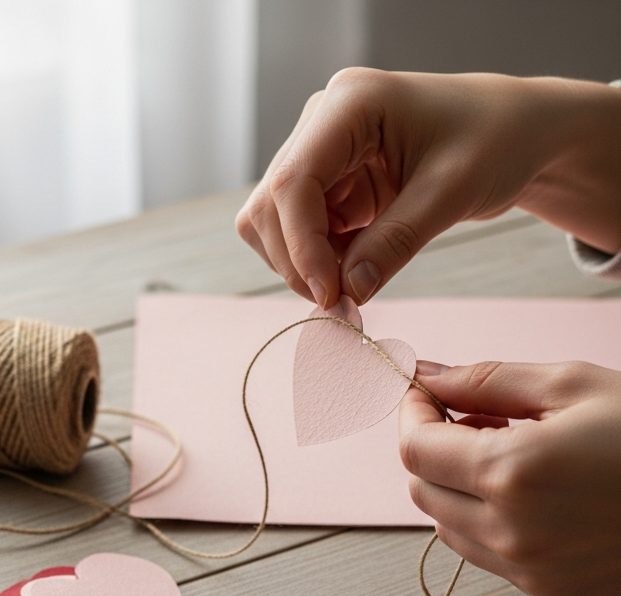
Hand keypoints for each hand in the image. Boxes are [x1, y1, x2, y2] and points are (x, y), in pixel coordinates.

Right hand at [236, 70, 620, 308]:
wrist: (512, 132)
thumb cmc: (493, 142)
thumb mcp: (453, 192)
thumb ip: (397, 241)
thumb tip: (347, 292)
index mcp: (351, 103)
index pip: (294, 181)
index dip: (301, 245)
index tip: (330, 294)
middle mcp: (323, 123)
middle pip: (271, 205)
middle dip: (298, 262)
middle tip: (343, 304)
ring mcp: (320, 153)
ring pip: (273, 223)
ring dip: (303, 266)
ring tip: (352, 287)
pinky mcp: (328, 183)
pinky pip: (298, 233)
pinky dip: (318, 263)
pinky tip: (354, 273)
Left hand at [398, 359, 620, 595]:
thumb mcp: (572, 385)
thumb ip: (486, 381)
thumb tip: (427, 376)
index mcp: (511, 473)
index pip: (414, 450)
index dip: (411, 416)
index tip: (424, 396)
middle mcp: (510, 532)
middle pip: (422, 491)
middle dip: (434, 451)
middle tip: (477, 420)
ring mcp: (528, 572)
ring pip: (449, 528)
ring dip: (460, 490)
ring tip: (515, 457)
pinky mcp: (548, 595)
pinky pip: (488, 557)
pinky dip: (492, 524)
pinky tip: (538, 497)